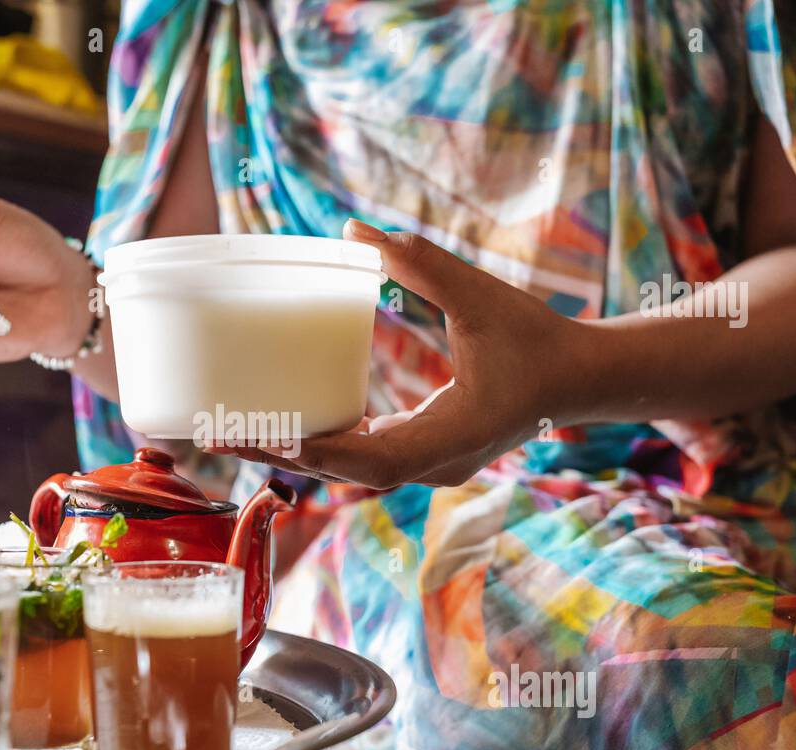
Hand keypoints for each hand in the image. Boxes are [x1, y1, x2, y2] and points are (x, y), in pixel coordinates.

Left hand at [207, 219, 584, 489]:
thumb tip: (355, 232)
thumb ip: (422, 264)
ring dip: (296, 453)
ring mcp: (428, 465)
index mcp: (447, 439)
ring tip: (235, 430)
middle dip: (279, 452)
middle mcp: (431, 465)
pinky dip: (325, 444)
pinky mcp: (426, 453)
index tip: (253, 430)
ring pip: (349, 471)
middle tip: (215, 431)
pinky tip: (286, 424)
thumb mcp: (480, 297)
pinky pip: (365, 457)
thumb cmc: (537, 339)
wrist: (580, 379)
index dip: (306, 448)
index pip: (362, 459)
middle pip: (341, 472)